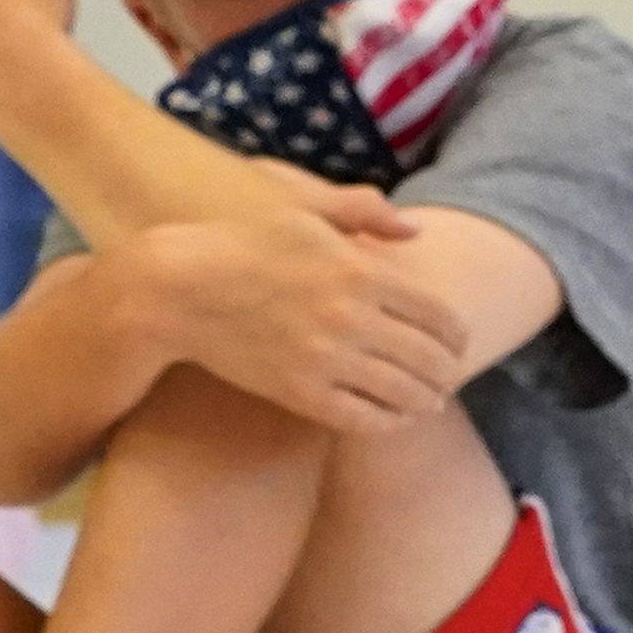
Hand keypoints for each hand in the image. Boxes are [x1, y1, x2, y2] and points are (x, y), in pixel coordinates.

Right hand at [133, 187, 463, 432]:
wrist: (175, 287)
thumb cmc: (239, 242)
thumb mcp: (300, 210)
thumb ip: (363, 212)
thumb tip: (417, 229)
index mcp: (362, 271)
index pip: (442, 317)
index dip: (457, 338)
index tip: (456, 345)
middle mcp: (352, 317)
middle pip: (433, 361)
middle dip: (447, 373)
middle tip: (446, 378)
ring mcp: (326, 358)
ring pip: (407, 395)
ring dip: (426, 401)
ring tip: (426, 400)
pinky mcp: (300, 392)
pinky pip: (367, 420)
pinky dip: (391, 422)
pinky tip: (392, 416)